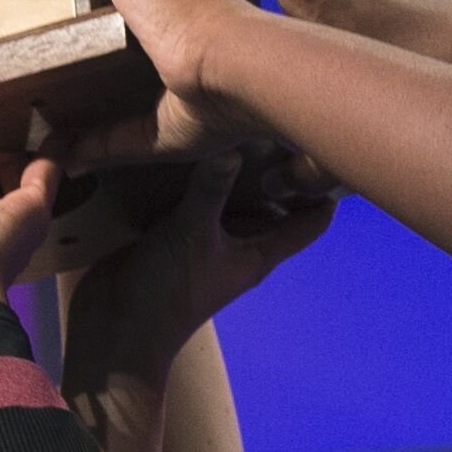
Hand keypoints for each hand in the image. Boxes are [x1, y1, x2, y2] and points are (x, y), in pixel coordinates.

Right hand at [58, 150, 336, 398]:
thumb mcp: (192, 234)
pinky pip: (198, 201)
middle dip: (281, 171)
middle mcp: (239, 245)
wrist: (117, 330)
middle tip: (288, 122)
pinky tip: (199, 145)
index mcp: (258, 253)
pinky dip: (202, 179)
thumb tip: (232, 146)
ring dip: (240, 172)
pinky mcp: (175, 234)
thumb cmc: (168, 290)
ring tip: (249, 123)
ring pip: (235, 199)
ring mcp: (207, 240)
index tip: (334, 149)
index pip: (309, 223)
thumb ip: (211, 190)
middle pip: (275, 205)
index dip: (325, 191)